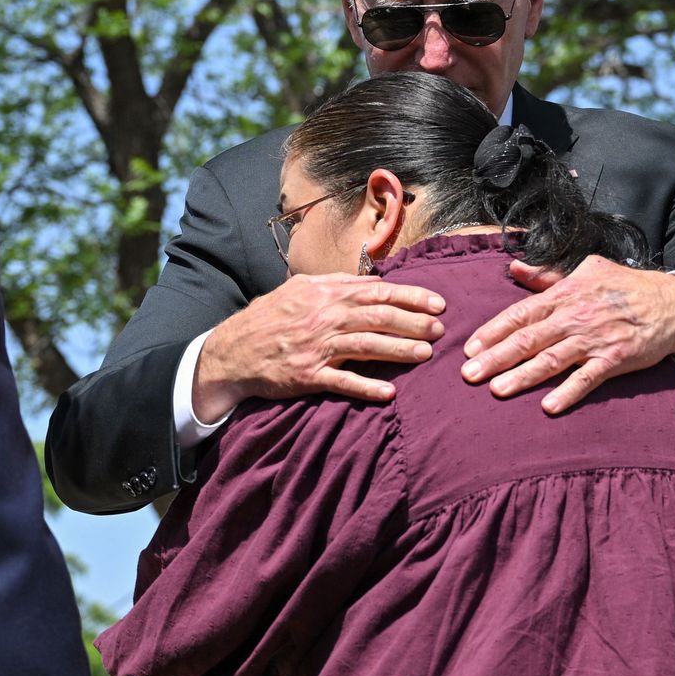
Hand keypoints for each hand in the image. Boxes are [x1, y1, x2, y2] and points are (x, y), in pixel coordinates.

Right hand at [192, 274, 445, 421]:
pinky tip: (388, 393)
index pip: (377, 291)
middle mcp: (323, 316)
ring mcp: (316, 347)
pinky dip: (366, 387)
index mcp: (324, 293)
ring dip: (399, 350)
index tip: (438, 303)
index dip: (411, 296)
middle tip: (442, 329)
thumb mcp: (300, 290)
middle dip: (414, 322)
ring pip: (366, 346)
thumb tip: (372, 282)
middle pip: (378, 316)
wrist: (233, 351)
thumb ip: (336, 285)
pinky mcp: (307, 376)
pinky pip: (341, 382)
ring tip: (426, 355)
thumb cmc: (270, 318)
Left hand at [460, 258, 674, 413]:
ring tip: (496, 390)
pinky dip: (568, 393)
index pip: (521, 313)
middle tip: (469, 375)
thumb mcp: (587, 270)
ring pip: (552, 360)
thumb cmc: (625, 287)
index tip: (470, 347)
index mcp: (566, 295)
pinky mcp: (615, 360)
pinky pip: (587, 379)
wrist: (673, 303)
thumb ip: (548, 276)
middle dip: (496, 357)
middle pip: (528, 339)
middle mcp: (576, 317)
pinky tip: (548, 406)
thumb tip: (515, 268)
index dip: (494, 331)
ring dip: (522, 376)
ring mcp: (595, 340)